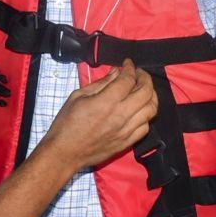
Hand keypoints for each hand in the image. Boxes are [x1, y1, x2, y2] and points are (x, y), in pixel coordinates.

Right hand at [42, 60, 157, 169]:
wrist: (64, 153)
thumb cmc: (66, 124)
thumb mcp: (78, 97)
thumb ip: (101, 83)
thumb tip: (116, 72)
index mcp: (106, 102)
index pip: (128, 80)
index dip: (130, 68)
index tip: (128, 63)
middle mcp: (120, 116)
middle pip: (146, 93)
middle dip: (145, 78)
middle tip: (139, 73)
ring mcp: (126, 131)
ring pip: (151, 110)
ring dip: (150, 96)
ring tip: (143, 90)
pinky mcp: (127, 143)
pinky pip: (146, 127)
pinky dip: (146, 115)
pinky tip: (139, 110)